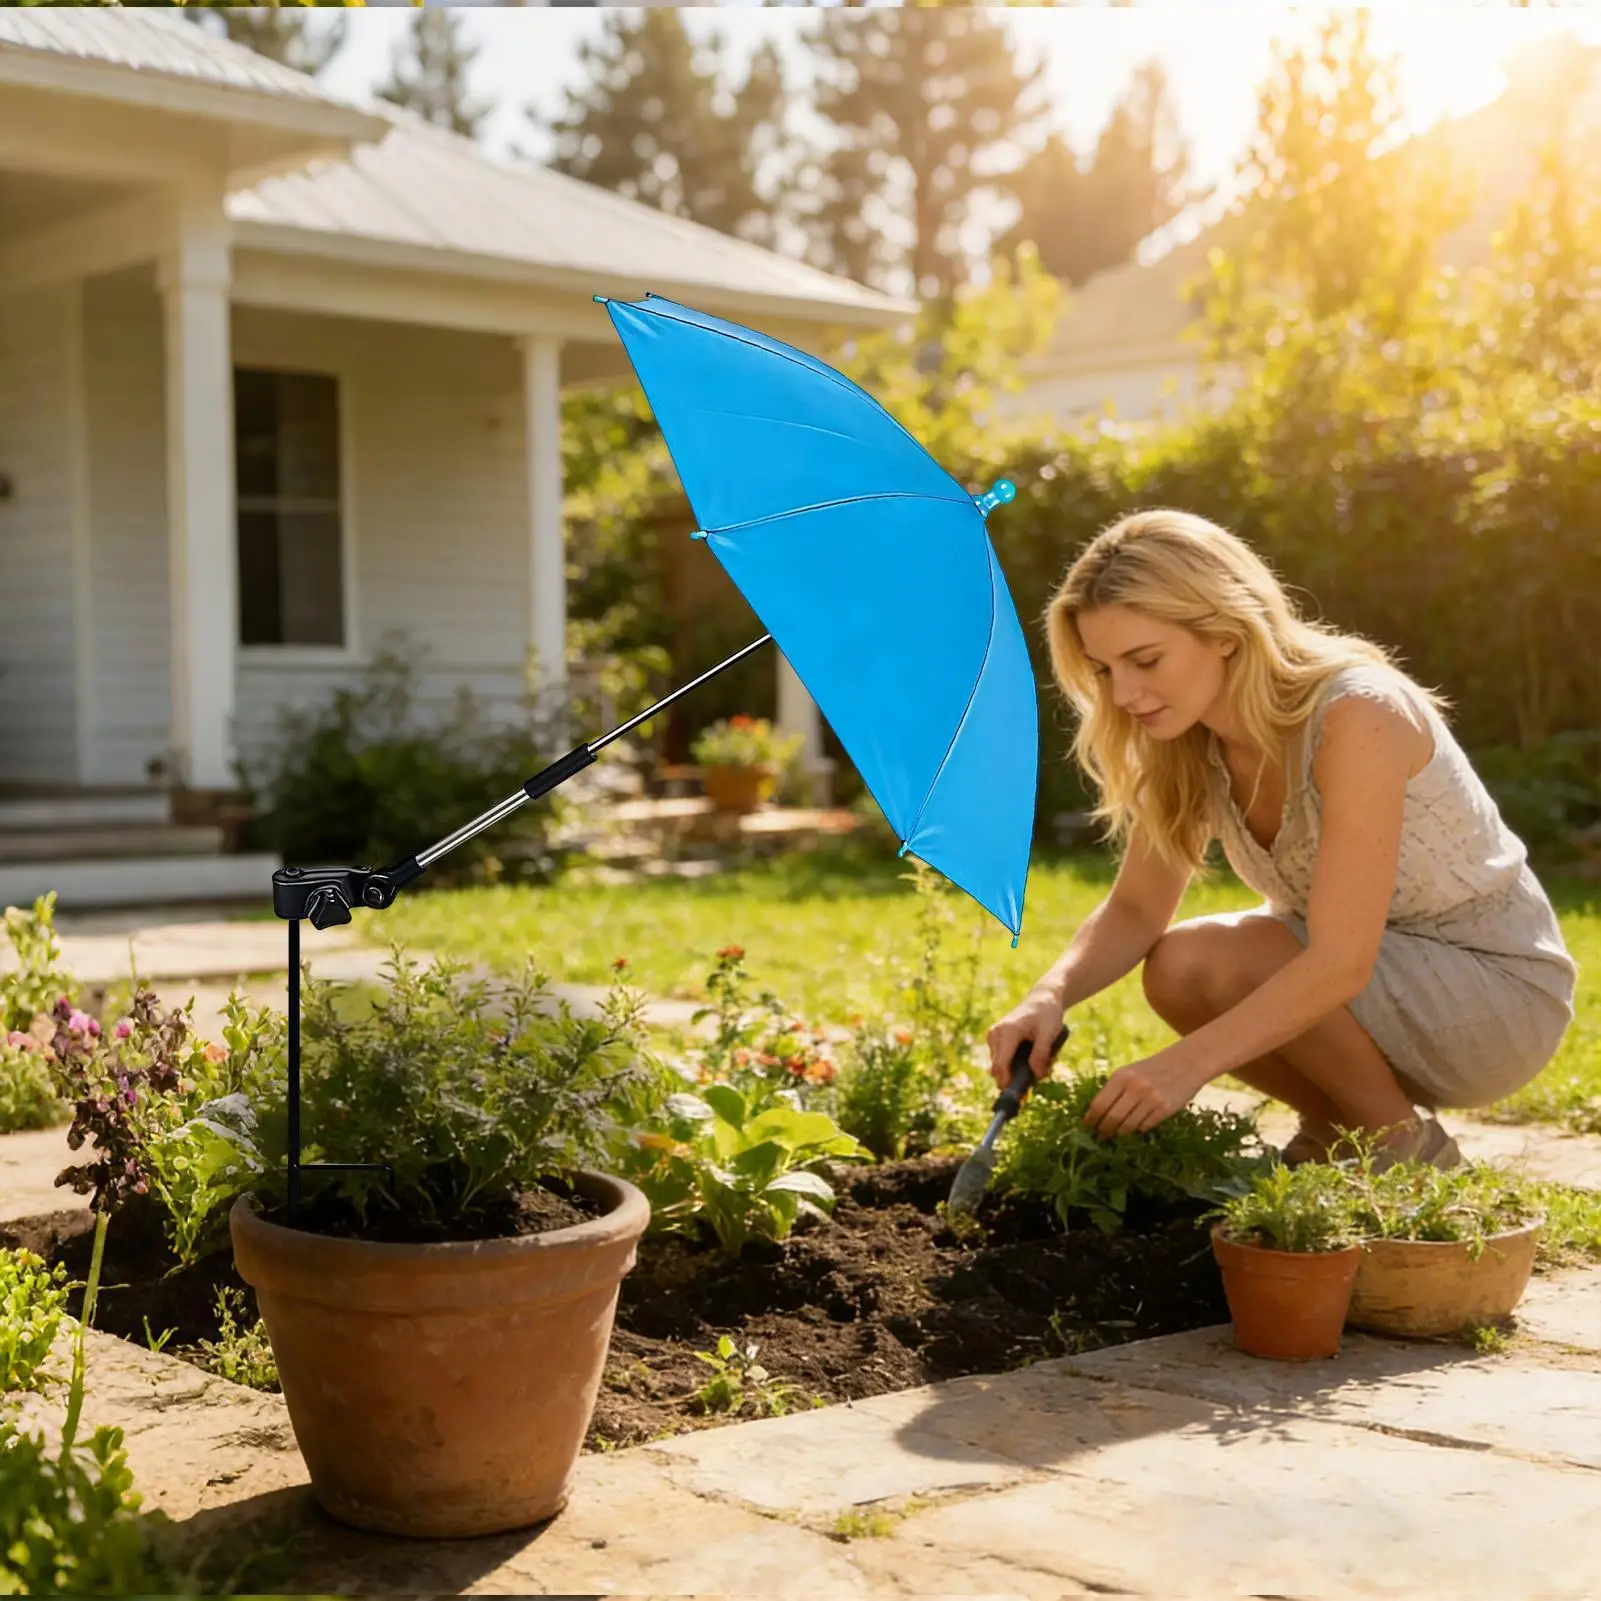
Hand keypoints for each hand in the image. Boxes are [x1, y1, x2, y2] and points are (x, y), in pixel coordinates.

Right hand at [986, 988, 1066, 1090]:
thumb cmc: (1047, 1015)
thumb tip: (1036, 1076)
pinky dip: (1016, 1063)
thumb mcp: (1049, 1034)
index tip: (1020, 1096)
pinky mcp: (996, 1039)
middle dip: (1017, 1077)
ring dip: (1018, 1070)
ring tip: (1043, 1059)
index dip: (1007, 1084)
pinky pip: (1003, 1059)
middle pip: (998, 1069)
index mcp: (1006, 1033)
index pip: (1000, 1066)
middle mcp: (995, 1035)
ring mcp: (993, 1037)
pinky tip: (1032, 1055)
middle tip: (1042, 1072)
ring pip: (1000, 1066)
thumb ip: (1041, 1055)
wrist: (1042, 999)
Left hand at [1083, 1051, 1205, 1137]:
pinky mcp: (1166, 1109)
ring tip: (1116, 1132)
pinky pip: (1145, 1127)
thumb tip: (1095, 1114)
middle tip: (1100, 1135)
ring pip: (1128, 1126)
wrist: (1186, 1063)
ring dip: (1120, 1132)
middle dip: (1104, 1130)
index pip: (1099, 1104)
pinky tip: (1137, 1124)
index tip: (1086, 1126)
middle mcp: (1136, 1087)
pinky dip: (1138, 1128)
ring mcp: (1152, 1099)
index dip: (1091, 1119)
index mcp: (1122, 1076)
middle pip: (1112, 1118)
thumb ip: (1114, 1090)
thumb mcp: (1130, 1072)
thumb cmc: (1152, 1069)